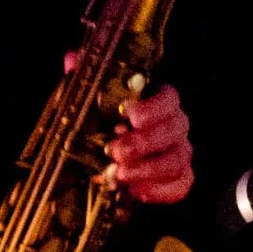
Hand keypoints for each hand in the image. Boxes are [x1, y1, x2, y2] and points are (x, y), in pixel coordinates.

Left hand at [63, 51, 193, 204]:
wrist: (105, 170)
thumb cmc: (102, 132)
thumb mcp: (88, 106)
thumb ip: (85, 81)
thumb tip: (72, 59)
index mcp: (155, 105)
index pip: (169, 97)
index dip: (153, 105)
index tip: (130, 113)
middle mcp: (172, 127)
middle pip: (176, 128)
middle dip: (145, 141)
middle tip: (115, 150)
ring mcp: (177, 154)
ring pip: (177, 159)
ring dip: (149, 168)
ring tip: (121, 174)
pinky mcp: (177, 181)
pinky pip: (180, 186)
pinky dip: (159, 191)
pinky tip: (136, 192)